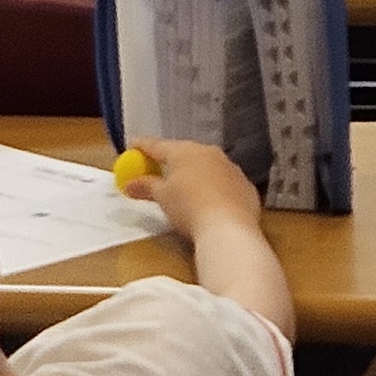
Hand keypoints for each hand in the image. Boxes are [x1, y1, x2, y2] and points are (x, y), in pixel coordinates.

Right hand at [121, 138, 264, 242]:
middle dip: (171, 160)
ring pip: (208, 167)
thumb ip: (146, 186)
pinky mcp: (246, 187)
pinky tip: (211, 204)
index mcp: (184, 151)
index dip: (142, 146)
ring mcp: (231, 168)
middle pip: (184, 153)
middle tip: (158, 169)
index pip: (157, 145)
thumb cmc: (189, 208)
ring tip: (186, 190)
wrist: (230, 229)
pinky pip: (225, 183)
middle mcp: (209, 153)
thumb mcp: (162, 198)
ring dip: (196, 174)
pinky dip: (215, 189)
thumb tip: (130, 184)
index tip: (131, 146)